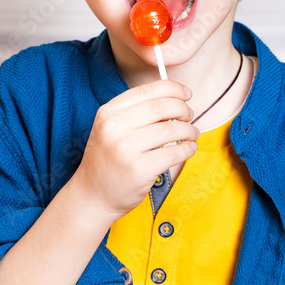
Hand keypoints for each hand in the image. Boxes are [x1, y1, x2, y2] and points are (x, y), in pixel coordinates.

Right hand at [71, 79, 199, 219]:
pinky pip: (173, 153)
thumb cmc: (107, 161)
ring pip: (171, 129)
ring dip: (188, 130)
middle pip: (161, 107)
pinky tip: (188, 149)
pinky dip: (187, 149)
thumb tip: (174, 101)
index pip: (146, 91)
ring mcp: (125, 149)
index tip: (186, 93)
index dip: (172, 88)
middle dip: (183, 109)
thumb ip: (136, 114)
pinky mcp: (139, 170)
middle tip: (189, 115)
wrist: (92, 196)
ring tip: (191, 134)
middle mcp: (114, 128)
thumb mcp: (111, 130)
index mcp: (108, 113)